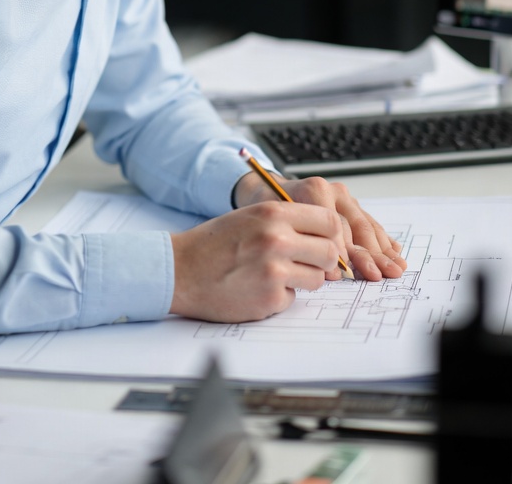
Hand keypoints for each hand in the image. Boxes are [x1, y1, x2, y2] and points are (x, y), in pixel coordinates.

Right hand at [170, 199, 344, 322]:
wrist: (180, 270)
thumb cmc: (213, 243)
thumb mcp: (251, 216)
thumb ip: (286, 221)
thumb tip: (326, 235)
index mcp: (273, 212)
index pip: (329, 221)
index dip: (331, 235)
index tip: (324, 242)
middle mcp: (276, 238)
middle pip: (330, 253)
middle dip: (323, 261)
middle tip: (305, 263)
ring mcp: (274, 269)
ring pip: (317, 279)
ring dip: (302, 280)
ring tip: (274, 274)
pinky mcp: (268, 297)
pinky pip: (293, 298)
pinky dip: (280, 296)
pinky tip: (257, 288)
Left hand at [233, 171, 406, 282]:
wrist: (266, 190)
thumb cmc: (266, 209)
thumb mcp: (271, 221)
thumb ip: (299, 243)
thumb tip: (331, 271)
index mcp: (313, 190)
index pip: (333, 223)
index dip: (340, 249)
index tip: (345, 272)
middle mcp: (332, 191)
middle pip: (355, 225)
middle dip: (370, 253)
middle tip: (380, 274)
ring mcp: (344, 198)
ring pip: (366, 226)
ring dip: (382, 250)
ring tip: (395, 268)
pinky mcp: (350, 206)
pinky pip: (370, 223)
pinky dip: (383, 239)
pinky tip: (395, 251)